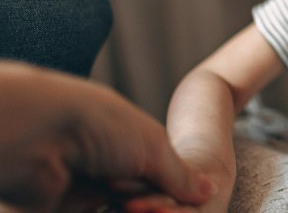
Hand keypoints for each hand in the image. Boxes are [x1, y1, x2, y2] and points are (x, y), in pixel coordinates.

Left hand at [0, 62, 213, 212]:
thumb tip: (208, 191)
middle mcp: (105, 166)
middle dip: (151, 205)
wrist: (38, 135)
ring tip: (132, 206)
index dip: (170, 190)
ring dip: (132, 211)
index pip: (158, 175)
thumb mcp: (153, 145)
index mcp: (127, 142)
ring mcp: (83, 191)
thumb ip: (180, 174)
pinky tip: (126, 211)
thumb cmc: (97, 125)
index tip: (183, 200)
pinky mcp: (62, 209)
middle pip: (140, 199)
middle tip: (145, 204)